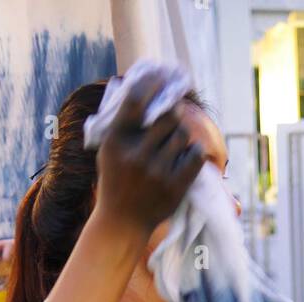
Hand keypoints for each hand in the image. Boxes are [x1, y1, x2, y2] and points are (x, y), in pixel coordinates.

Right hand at [94, 74, 203, 235]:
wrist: (122, 222)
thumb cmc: (115, 180)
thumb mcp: (108, 150)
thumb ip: (120, 121)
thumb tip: (128, 82)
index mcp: (116, 141)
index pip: (136, 100)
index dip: (151, 84)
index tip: (160, 77)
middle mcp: (136, 155)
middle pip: (167, 117)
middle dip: (174, 114)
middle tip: (175, 116)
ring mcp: (156, 172)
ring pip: (183, 135)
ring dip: (183, 134)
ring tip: (178, 139)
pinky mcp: (174, 187)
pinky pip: (196, 156)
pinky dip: (195, 151)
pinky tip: (190, 153)